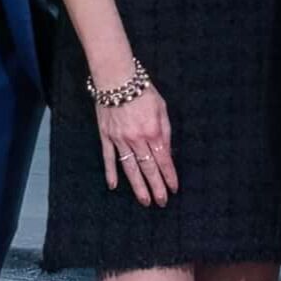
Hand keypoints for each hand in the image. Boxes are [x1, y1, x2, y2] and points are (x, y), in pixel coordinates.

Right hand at [96, 74, 174, 207]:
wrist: (116, 79)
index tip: (174, 189)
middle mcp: (137, 139)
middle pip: (148, 168)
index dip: (169, 176)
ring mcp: (120, 139)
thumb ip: (165, 131)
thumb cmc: (142, 90)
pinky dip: (111, 172)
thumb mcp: (162, 108)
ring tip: (144, 201)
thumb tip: (167, 151)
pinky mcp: (106, 136)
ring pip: (130, 168)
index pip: (164, 160)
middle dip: (156, 187)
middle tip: (161, 202)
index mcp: (153, 131)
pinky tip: (113, 185)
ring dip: (138, 186)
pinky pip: (109, 158)